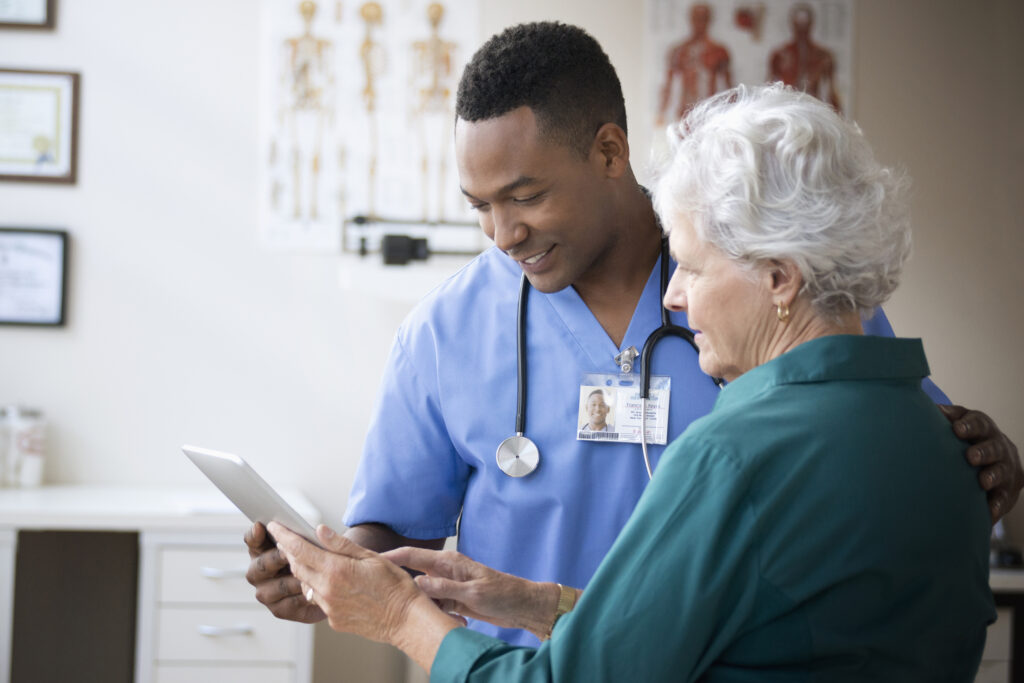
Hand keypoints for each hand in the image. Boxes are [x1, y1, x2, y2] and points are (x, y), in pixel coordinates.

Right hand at [244, 522, 324, 622]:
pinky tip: (314, 591)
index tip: (261, 526)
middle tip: (289, 552)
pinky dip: (302, 597)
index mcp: (262, 551)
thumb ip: (305, 536)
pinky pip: (289, 604)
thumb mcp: (313, 542)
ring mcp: (267, 593)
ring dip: (293, 579)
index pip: (253, 541)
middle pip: (260, 565)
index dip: (254, 534)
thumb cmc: (317, 558)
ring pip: (277, 586)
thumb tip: (317, 529)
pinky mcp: (280, 610)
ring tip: (309, 574)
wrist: (331, 586)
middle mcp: (259, 573)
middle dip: (276, 558)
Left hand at [270, 522, 423, 643]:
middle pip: (297, 566)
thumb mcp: (371, 557)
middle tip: (287, 539)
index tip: (274, 527)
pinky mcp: (333, 620)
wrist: (406, 620)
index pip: (299, 549)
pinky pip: (319, 600)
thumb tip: (319, 530)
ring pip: (306, 584)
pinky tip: (330, 581)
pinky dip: (319, 587)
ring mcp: (329, 607)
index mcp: (336, 571)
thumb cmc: (395, 586)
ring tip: (308, 558)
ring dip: (303, 570)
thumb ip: (341, 544)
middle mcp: (327, 591)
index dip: (284, 536)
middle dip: (289, 552)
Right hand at [383, 547, 561, 640]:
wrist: (523, 606)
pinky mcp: (455, 599)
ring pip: (423, 594)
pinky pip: (436, 605)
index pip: (412, 555)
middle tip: (381, 595)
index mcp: (449, 562)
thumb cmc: (503, 594)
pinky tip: (454, 622)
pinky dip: (438, 615)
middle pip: (413, 574)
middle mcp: (446, 571)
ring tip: (429, 616)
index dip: (390, 557)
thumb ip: (445, 588)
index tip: (369, 561)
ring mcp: (449, 585)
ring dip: (424, 606)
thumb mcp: (473, 592)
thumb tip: (417, 582)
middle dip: (399, 584)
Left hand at [940, 404, 1022, 521]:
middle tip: (970, 457)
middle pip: (994, 447)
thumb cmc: (968, 439)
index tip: (957, 429)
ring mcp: (1006, 469)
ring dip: (993, 476)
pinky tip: (990, 512)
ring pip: (1002, 471)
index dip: (969, 426)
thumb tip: (933, 409)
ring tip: (983, 482)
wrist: (997, 460)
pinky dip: (997, 505)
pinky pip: (1004, 498)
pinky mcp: (1007, 490)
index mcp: (984, 429)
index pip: (979, 423)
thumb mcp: (960, 423)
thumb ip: (949, 416)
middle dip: (983, 452)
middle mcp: (999, 446)